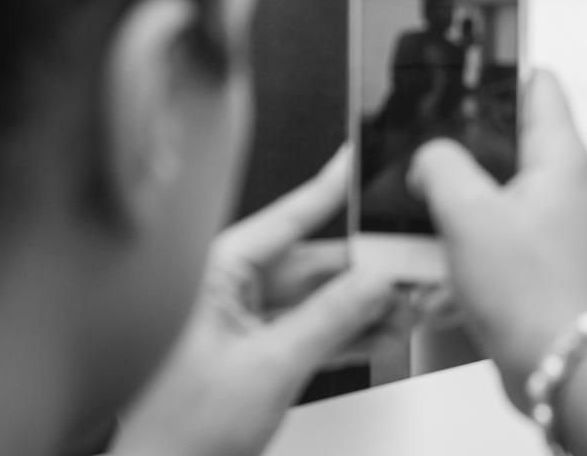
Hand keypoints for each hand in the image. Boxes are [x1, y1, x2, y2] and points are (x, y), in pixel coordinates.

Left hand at [113, 147, 416, 455]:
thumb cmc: (179, 436)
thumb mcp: (271, 367)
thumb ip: (331, 318)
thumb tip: (377, 279)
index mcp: (211, 276)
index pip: (283, 219)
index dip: (327, 189)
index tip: (358, 159)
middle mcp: (223, 291)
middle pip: (308, 263)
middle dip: (362, 270)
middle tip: (407, 267)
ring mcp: (238, 324)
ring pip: (313, 299)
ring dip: (359, 306)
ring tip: (404, 306)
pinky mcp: (251, 354)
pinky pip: (306, 330)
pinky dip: (343, 333)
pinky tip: (380, 332)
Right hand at [408, 71, 586, 412]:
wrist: (559, 365)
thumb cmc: (530, 296)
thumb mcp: (467, 215)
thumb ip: (441, 168)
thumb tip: (429, 157)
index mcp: (562, 157)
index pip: (539, 85)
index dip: (500, 72)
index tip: (465, 73)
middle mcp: (570, 184)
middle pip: (517, 136)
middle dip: (471, 140)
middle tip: (432, 143)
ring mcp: (561, 222)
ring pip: (507, 185)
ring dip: (469, 191)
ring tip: (430, 198)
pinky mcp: (547, 257)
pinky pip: (505, 226)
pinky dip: (476, 230)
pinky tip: (445, 246)